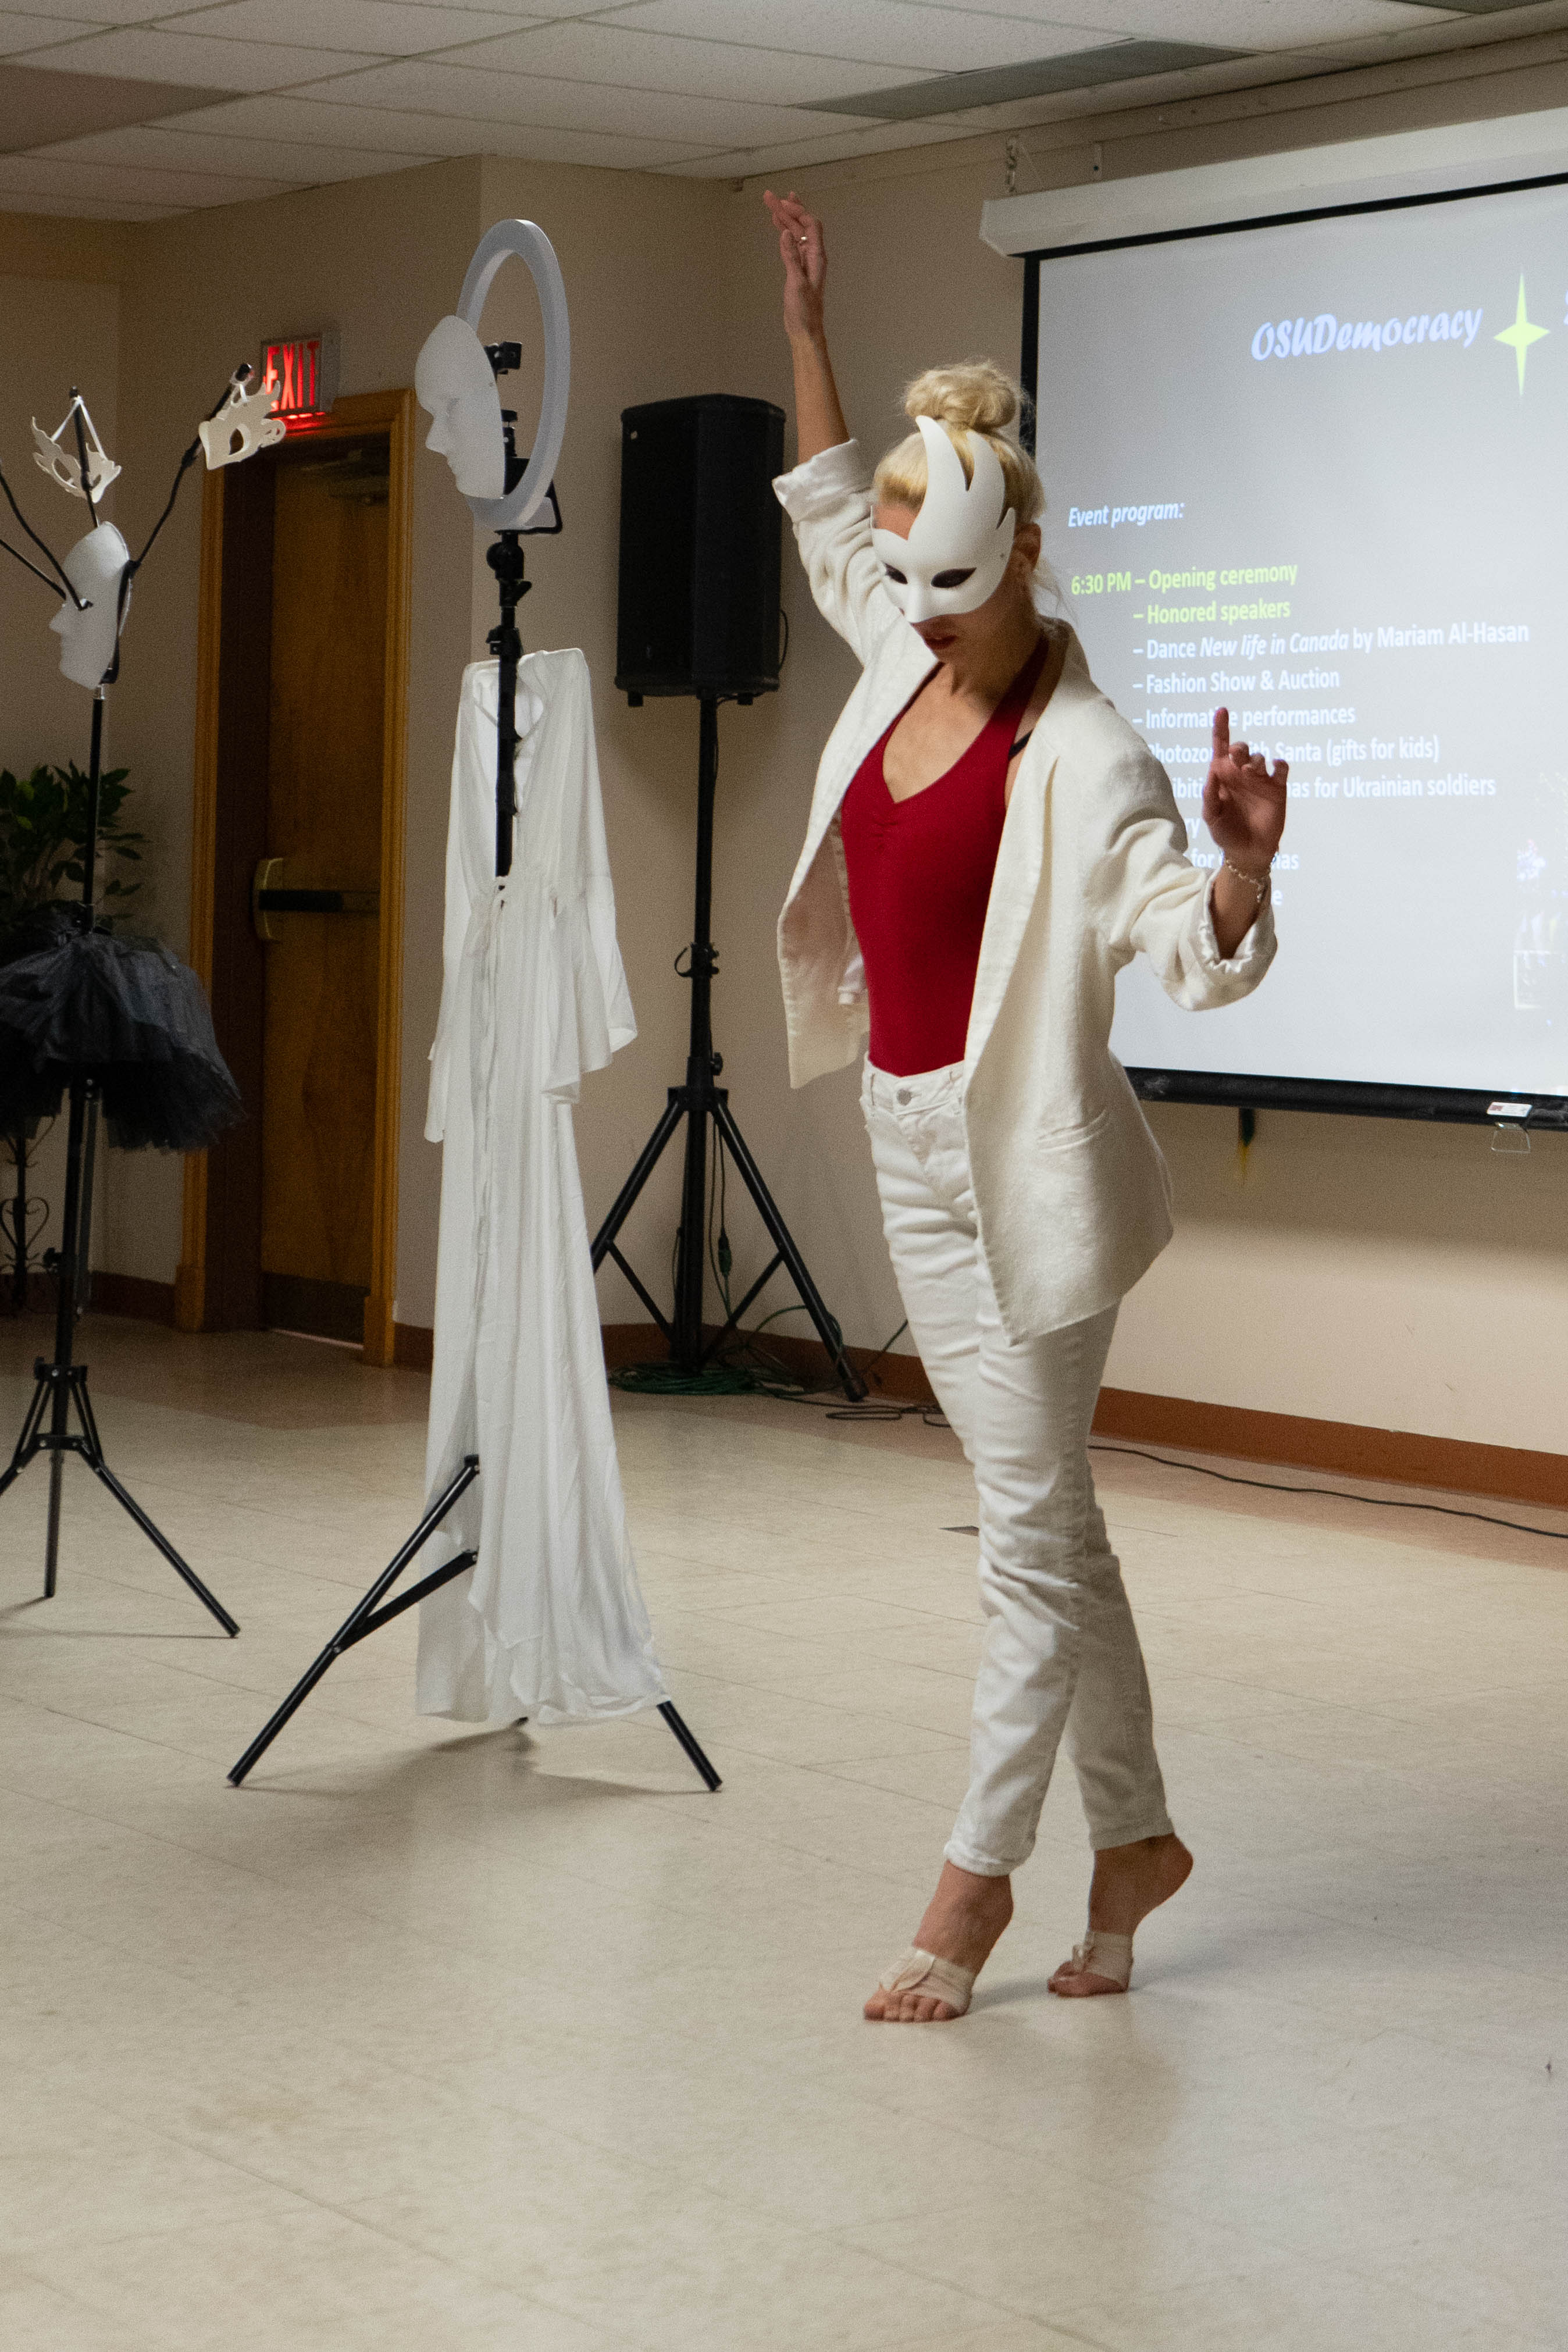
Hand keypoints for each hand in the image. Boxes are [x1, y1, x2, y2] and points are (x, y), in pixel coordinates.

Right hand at [763, 189, 825, 345]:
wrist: (805, 330)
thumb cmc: (804, 311)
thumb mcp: (796, 282)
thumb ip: (791, 257)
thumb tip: (787, 233)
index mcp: (817, 257)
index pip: (810, 225)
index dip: (798, 211)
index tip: (782, 203)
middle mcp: (813, 255)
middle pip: (802, 225)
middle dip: (787, 210)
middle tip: (770, 196)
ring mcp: (806, 261)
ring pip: (796, 233)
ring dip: (785, 219)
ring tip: (771, 205)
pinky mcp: (798, 268)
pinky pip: (792, 244)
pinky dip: (785, 233)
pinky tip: (778, 226)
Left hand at [1202, 707, 1287, 876]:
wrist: (1248, 852)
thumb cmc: (1226, 833)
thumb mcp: (1211, 816)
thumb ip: (1210, 794)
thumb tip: (1212, 771)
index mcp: (1223, 776)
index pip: (1220, 747)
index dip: (1221, 728)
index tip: (1222, 711)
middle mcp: (1241, 774)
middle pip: (1240, 749)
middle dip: (1239, 747)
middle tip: (1236, 757)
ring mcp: (1260, 780)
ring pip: (1260, 757)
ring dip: (1255, 759)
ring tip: (1251, 770)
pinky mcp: (1277, 788)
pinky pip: (1281, 769)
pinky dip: (1279, 764)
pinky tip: (1275, 766)